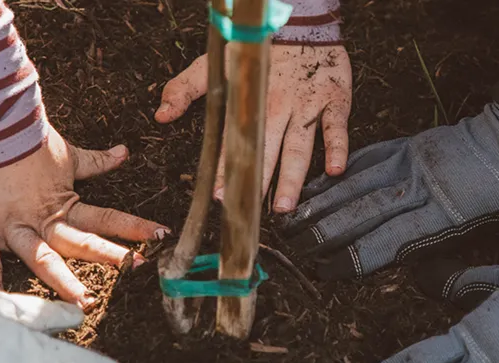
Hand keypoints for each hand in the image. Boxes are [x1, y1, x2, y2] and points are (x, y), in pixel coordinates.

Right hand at [0, 127, 168, 308]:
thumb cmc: (27, 139)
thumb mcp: (67, 154)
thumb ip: (95, 162)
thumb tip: (124, 153)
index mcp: (63, 204)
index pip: (106, 218)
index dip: (133, 227)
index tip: (161, 236)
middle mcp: (42, 219)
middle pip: (80, 242)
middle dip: (110, 256)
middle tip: (136, 270)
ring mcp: (12, 225)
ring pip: (41, 256)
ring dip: (63, 280)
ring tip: (84, 303)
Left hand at [156, 43, 351, 211]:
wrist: (300, 20)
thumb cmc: (256, 47)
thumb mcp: (213, 63)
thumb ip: (185, 89)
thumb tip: (161, 114)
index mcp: (249, 102)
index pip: (234, 141)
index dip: (226, 168)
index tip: (219, 193)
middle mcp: (278, 108)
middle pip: (267, 150)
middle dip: (257, 180)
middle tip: (249, 207)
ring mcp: (306, 106)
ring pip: (299, 147)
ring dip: (292, 178)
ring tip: (285, 205)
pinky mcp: (333, 101)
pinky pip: (336, 127)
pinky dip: (338, 148)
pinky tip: (335, 170)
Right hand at [277, 69, 498, 282]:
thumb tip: (452, 290)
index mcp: (453, 208)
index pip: (393, 238)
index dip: (356, 256)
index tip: (326, 271)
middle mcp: (426, 181)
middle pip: (365, 210)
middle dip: (326, 230)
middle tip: (292, 249)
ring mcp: (419, 157)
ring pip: (360, 181)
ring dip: (324, 201)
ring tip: (291, 217)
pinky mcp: (418, 142)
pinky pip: (372, 156)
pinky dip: (343, 171)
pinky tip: (320, 182)